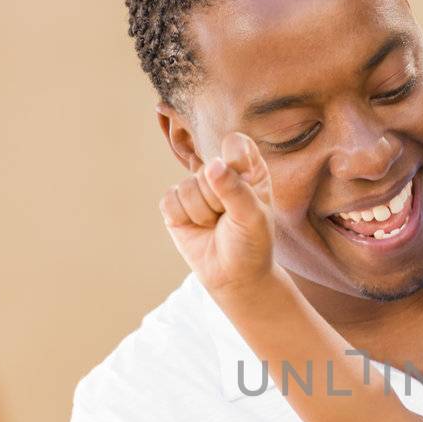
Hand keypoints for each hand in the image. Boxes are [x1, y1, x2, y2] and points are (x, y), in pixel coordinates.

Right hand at [160, 132, 276, 296]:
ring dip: (202, 215)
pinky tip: (198, 228)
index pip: (236, 145)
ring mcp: (196, 187)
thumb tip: (213, 166)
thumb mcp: (252, 217)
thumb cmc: (251, 243)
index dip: (236, 161)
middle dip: (218, 201)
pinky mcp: (175, 203)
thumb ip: (235, 190)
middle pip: (208, 170)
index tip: (246, 182)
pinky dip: (184, 220)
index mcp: (248, 168)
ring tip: (215, 225)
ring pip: (187, 187)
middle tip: (230, 219)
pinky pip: (170, 202)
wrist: (235, 276)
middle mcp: (221, 173)